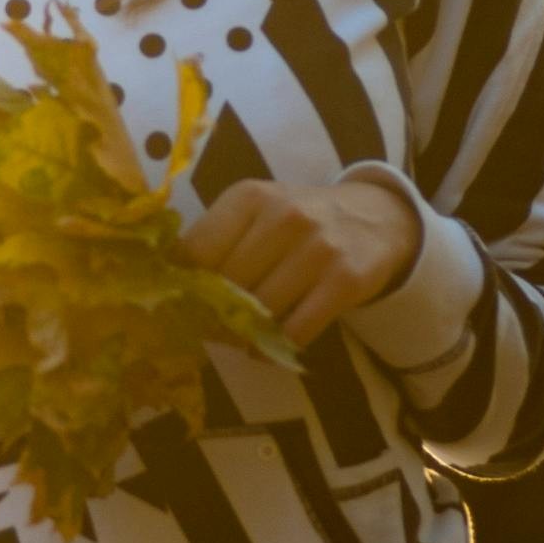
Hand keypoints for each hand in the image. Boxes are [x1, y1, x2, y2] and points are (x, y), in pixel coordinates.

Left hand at [182, 177, 422, 352]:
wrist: (375, 218)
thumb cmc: (299, 220)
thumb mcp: (255, 213)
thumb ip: (216, 241)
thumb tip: (168, 287)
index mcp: (249, 197)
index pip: (197, 252)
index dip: (186, 286)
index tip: (183, 304)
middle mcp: (283, 216)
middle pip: (228, 285)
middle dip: (216, 314)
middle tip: (213, 328)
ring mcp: (318, 248)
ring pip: (261, 310)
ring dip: (245, 333)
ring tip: (241, 337)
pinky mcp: (346, 280)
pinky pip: (298, 329)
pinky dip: (278, 346)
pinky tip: (270, 345)